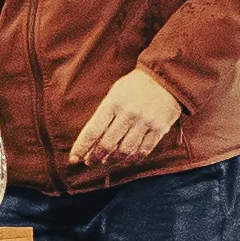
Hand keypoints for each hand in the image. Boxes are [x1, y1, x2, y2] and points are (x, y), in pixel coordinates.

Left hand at [67, 65, 183, 176]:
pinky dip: (131, 159)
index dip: (81, 148)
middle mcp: (129, 114)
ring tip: (105, 161)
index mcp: (113, 103)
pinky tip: (125, 160)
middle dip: (95, 157)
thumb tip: (90, 141)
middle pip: (107, 145)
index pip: (92, 131)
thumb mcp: (114, 94)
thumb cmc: (134, 86)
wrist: (166, 78)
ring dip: (112, 160)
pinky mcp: (159, 129)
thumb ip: (103, 116)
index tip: (74, 159)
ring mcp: (145, 122)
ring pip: (124, 151)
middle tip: (90, 162)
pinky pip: (142, 151)